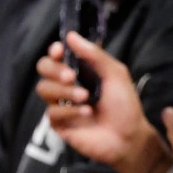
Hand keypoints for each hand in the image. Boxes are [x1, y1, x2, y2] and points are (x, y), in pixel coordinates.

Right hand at [36, 33, 162, 172]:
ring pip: (44, 89)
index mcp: (81, 71)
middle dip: (54, 69)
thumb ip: (95, 55)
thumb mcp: (115, 74)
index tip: (60, 50)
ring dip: (64, 91)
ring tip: (85, 97)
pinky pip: (52, 112)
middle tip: (72, 77)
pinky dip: (70, 110)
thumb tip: (71, 35)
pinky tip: (87, 113)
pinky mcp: (60, 124)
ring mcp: (62, 105)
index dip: (55, 51)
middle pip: (43, 69)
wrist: (129, 137)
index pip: (57, 56)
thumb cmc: (126, 106)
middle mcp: (68, 86)